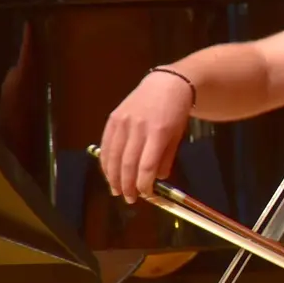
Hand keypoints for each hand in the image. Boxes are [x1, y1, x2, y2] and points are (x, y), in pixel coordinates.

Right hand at [99, 69, 193, 202]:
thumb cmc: (175, 112)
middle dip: (127, 185)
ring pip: (113, 156)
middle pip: (127, 164)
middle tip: (129, 199)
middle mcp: (138, 127)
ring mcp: (123, 121)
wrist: (166, 83)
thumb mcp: (178, 135)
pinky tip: (108, 173)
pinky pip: (106, 144)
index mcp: (158, 132)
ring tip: (116, 190)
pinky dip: (105, 161)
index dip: (144, 184)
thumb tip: (157, 179)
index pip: (146, 166)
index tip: (146, 195)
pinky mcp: (113, 118)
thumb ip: (167, 158)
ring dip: (113, 177)